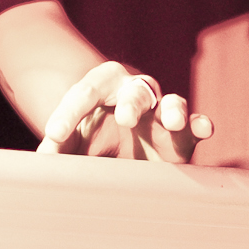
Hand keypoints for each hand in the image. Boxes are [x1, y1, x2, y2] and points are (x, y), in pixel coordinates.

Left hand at [35, 61, 212, 161]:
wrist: (116, 146)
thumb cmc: (89, 137)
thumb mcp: (69, 140)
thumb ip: (57, 146)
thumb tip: (43, 161)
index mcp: (102, 86)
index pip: (84, 93)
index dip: (69, 113)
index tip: (54, 135)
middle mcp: (135, 94)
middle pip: (135, 91)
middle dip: (132, 103)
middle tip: (125, 118)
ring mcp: (161, 113)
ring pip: (172, 102)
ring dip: (174, 111)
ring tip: (174, 122)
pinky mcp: (182, 136)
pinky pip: (195, 125)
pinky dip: (200, 124)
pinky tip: (204, 128)